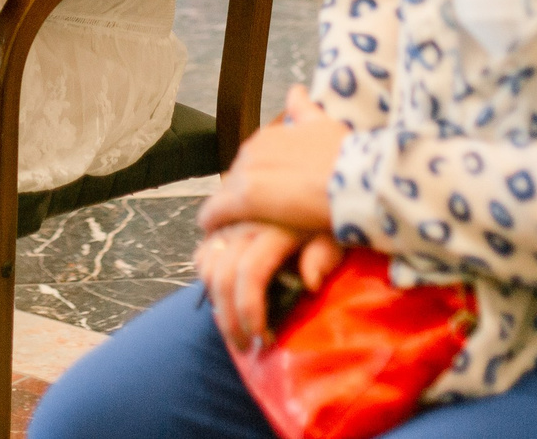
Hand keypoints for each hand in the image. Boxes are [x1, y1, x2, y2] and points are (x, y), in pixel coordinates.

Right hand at [194, 222, 345, 351]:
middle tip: (244, 346)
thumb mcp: (334, 234)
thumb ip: (324, 256)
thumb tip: (310, 284)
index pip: (250, 273)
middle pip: (221, 276)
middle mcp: (245, 224)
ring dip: (216, 304)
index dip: (250, 310)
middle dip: (229, 319)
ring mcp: (229, 224)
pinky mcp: (221, 225)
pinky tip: (224, 298)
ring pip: (206, 267)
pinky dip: (207, 279)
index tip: (263, 339)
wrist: (316, 189)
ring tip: (234, 327)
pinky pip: (202, 254)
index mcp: (274, 228)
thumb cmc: (327, 216)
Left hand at [199, 86, 346, 240]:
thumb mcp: (325, 124)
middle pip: (237, 178)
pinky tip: (212, 232)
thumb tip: (296, 91)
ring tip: (231, 230)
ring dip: (227, 211)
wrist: (356, 179)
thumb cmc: (348, 158)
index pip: (252, 162)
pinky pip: (215, 212)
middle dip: (243, 197)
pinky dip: (212, 222)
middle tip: (253, 219)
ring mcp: (247, 172)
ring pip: (225, 194)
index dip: (259, 182)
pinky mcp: (244, 197)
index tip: (265, 197)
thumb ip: (305, 109)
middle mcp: (253, 149)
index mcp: (270, 135)